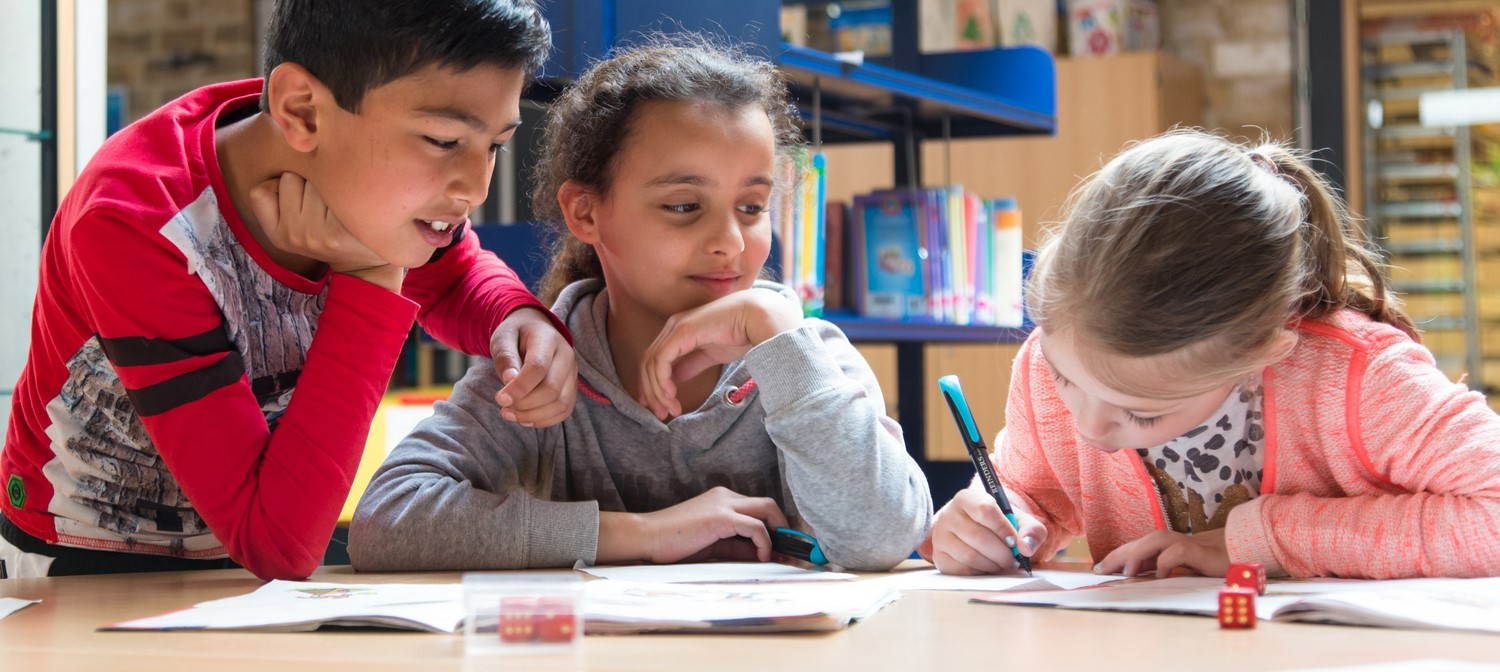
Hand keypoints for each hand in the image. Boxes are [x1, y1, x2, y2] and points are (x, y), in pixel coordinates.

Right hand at [248, 172, 400, 290]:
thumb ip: (281, 192)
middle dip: (309, 181)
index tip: (301, 200)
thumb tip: (286, 138)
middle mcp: (293, 237)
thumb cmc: (331, 228)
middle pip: (290, 178)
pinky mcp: (339, 230)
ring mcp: (316, 234)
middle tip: (327, 202)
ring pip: (312, 177)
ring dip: (328, 179)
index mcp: (277, 236)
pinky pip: (333, 183)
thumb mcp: (296, 220)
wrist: (370, 260)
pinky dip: (346, 183)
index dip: (283, 188)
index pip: (261, 191)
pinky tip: (355, 202)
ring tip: (342, 201)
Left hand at [490, 307, 576, 427]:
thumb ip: (505, 357)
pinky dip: (544, 420)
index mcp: (548, 339)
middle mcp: (567, 356)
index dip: (520, 387)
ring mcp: (573, 374)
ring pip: (560, 404)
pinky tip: (524, 418)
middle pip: (552, 389)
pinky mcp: (572, 389)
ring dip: (533, 415)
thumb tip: (509, 381)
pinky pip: (564, 411)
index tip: (500, 399)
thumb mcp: (503, 339)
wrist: (535, 331)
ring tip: (510, 414)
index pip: (538, 367)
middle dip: (524, 404)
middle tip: (503, 406)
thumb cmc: (516, 335)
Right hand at [597, 487, 789, 564]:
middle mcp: (726, 496)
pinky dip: (765, 541)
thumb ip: (737, 546)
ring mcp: (723, 504)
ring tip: (783, 555)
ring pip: (767, 510)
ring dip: (781, 533)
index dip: (777, 528)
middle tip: (794, 550)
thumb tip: (765, 554)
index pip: (760, 509)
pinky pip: (756, 526)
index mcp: (722, 500)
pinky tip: (762, 556)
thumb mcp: (712, 545)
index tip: (787, 548)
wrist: (646, 537)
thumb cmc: (675, 543)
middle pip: (769, 505)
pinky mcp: (720, 516)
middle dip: (786, 527)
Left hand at [637, 289, 801, 418]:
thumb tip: (674, 379)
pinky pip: (661, 360)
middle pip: (648, 364)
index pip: (653, 361)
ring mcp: (675, 328)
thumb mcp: (710, 355)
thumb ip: (692, 364)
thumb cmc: (739, 333)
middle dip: (651, 392)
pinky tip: (671, 394)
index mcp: (678, 331)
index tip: (657, 407)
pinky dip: (662, 379)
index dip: (651, 385)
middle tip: (660, 415)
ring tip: (670, 409)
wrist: (757, 318)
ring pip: (651, 364)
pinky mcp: (681, 332)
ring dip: (657, 391)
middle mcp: (672, 327)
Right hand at [920, 487, 1046, 574]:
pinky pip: (961, 570)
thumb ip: (1031, 530)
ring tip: (1001, 563)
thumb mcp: (1020, 521)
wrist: (979, 531)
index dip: (1004, 529)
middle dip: (1001, 553)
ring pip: (969, 556)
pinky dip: (979, 573)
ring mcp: (940, 537)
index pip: (985, 510)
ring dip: (992, 565)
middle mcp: (948, 515)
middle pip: (978, 536)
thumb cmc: (1000, 525)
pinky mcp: (939, 556)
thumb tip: (1025, 547)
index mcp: (967, 498)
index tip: (1014, 541)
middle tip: (1012, 560)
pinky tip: (986, 567)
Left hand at [1094, 528, 1229, 577]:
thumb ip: (1161, 569)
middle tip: (1101, 569)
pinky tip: (1160, 575)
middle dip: (1119, 554)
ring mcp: (1187, 543)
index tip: (1098, 569)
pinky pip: (1178, 552)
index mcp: (1167, 547)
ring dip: (1138, 553)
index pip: (1137, 547)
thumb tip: (1137, 576)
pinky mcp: (1200, 551)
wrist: (1241, 552)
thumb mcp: (1182, 569)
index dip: (1117, 556)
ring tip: (1126, 571)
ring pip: (1156, 540)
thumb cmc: (1209, 562)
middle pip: (1141, 541)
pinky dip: (1166, 561)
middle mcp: (1173, 542)